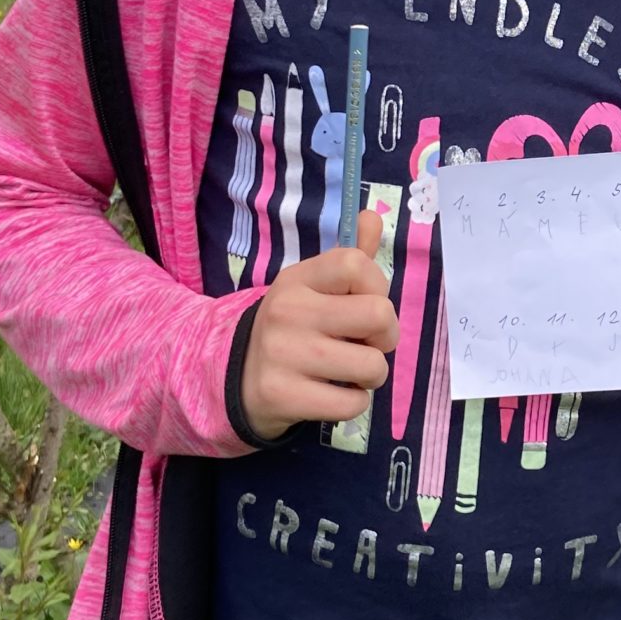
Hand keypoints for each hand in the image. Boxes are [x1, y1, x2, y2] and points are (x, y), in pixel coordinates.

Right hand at [239, 210, 397, 440]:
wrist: (234, 377)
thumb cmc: (292, 328)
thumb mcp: (312, 288)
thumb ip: (349, 256)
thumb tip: (373, 216)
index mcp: (298, 279)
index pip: (356, 263)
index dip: (378, 285)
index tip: (366, 303)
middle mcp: (288, 311)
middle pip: (379, 314)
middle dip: (386, 336)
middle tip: (367, 344)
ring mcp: (283, 354)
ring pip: (373, 365)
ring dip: (372, 375)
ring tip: (350, 372)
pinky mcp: (282, 395)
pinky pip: (353, 403)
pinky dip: (354, 403)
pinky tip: (334, 394)